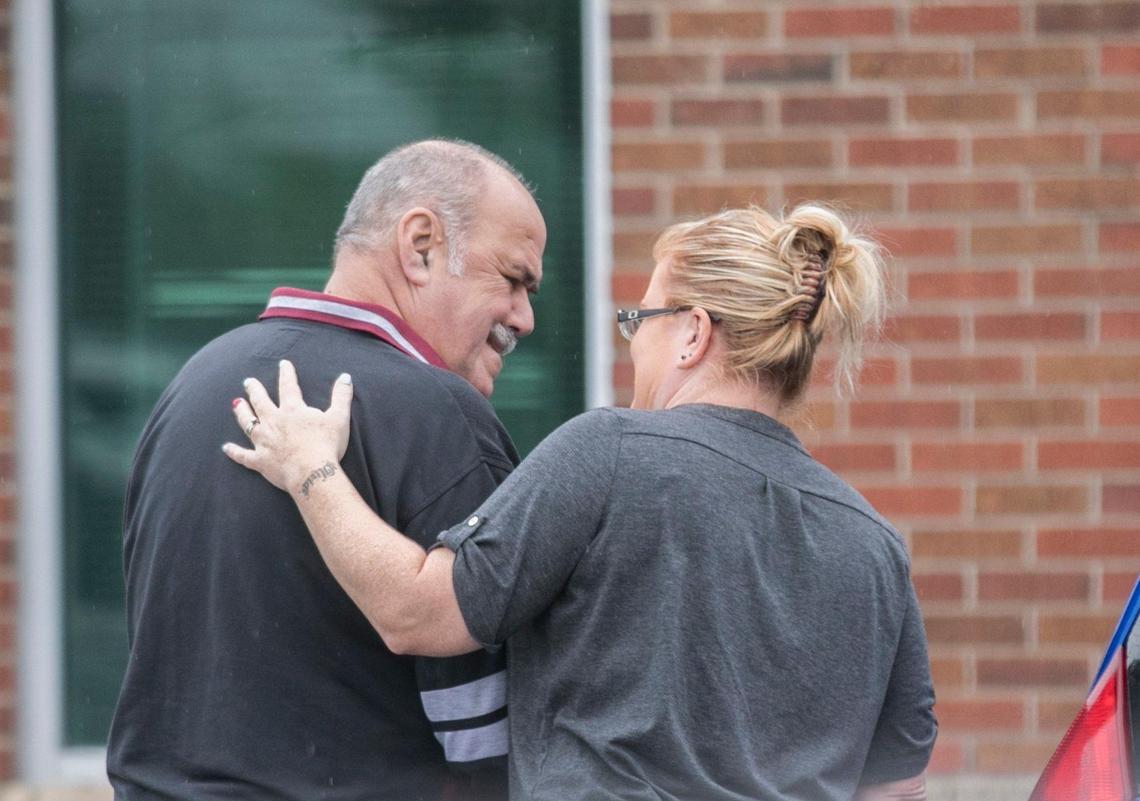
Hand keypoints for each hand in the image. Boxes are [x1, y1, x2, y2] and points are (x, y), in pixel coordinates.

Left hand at [223, 359, 352, 493]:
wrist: (312, 473)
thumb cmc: (327, 445)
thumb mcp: (339, 417)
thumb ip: (341, 396)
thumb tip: (346, 377)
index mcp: (293, 410)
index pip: (288, 386)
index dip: (286, 373)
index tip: (283, 364)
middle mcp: (273, 422)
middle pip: (260, 401)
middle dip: (254, 390)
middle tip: (248, 381)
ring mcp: (264, 441)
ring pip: (248, 423)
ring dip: (241, 412)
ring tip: (236, 403)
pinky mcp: (260, 460)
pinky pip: (243, 455)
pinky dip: (234, 452)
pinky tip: (226, 448)